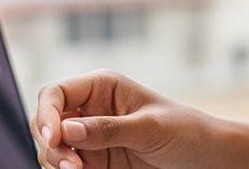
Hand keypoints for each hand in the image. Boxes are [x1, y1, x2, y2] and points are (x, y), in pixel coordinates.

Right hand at [32, 69, 219, 168]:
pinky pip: (65, 166)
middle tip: (72, 166)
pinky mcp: (93, 161)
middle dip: (51, 144)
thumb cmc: (184, 131)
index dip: (46, 113)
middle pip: (47, 123)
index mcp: (103, 87)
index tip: (52, 138)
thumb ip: (109, 129)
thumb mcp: (150, 128)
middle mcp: (90, 109)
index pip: (56, 93)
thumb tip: (66, 130)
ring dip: (57, 162)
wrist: (203, 157)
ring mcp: (89, 137)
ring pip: (52, 148)